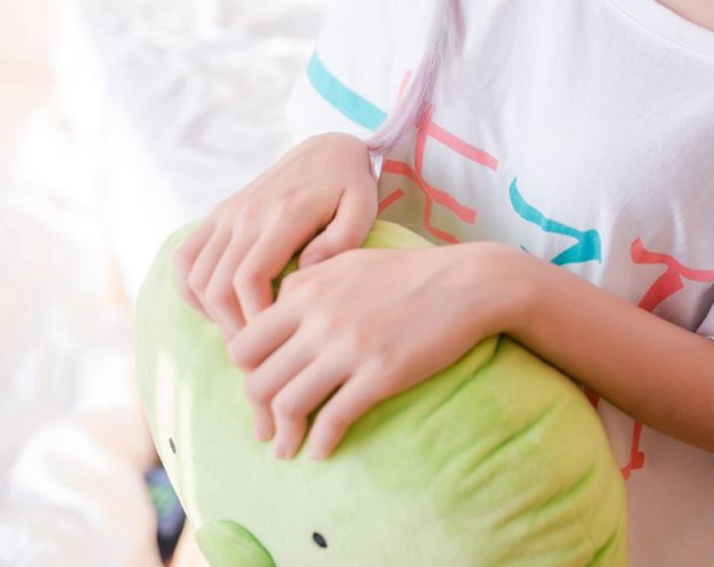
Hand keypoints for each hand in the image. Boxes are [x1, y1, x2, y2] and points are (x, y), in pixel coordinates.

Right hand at [172, 132, 377, 340]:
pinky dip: (193, 291)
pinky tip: (219, 308)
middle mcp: (245, 214)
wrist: (325, 149)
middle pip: (218, 286)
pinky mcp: (216, 214)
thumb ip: (342, 240)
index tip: (275, 342)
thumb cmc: (350, 185)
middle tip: (258, 353)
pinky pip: (185, 259)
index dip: (254, 319)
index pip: (249, 278)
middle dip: (233, 328)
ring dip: (212, 314)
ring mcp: (225, 213)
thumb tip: (308, 270)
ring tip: (243, 334)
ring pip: (195, 277)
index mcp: (282, 215)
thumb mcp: (362, 207)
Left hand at [225, 240, 513, 460]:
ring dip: (282, 435)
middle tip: (266, 428)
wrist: (469, 283)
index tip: (262, 388)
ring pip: (288, 404)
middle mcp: (318, 319)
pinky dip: (320, 442)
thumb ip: (307, 279)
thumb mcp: (350, 261)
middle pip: (258, 380)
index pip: (244, 343)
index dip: (246, 373)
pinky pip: (333, 419)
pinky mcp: (380, 374)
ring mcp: (349, 348)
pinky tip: (323, 451)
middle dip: (257, 412)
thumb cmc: (412, 271)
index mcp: (306, 290)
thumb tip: (276, 307)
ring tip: (286, 449)